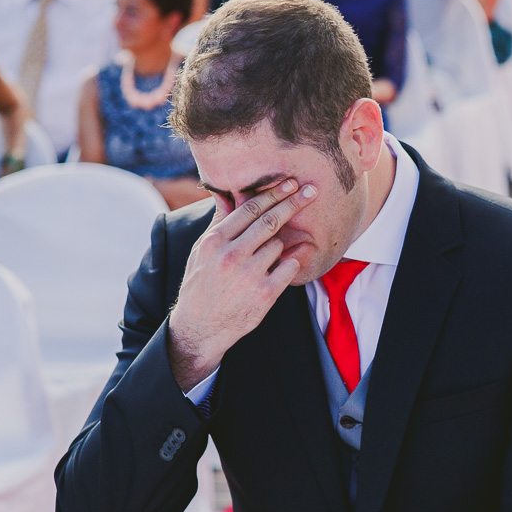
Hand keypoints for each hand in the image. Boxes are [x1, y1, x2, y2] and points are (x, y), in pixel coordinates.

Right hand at [167, 179, 316, 390]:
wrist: (200, 327)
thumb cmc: (202, 284)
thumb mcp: (201, 251)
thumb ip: (218, 222)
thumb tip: (224, 192)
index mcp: (215, 241)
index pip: (249, 209)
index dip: (273, 193)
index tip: (290, 183)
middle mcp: (231, 255)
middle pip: (270, 220)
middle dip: (293, 203)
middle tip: (311, 191)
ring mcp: (249, 275)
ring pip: (279, 244)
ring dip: (279, 246)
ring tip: (264, 259)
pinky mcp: (265, 294)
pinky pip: (289, 267)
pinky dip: (291, 263)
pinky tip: (285, 265)